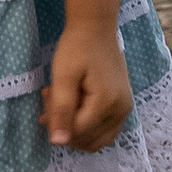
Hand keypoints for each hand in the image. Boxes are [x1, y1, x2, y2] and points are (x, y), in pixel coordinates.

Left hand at [41, 21, 133, 152]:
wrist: (96, 28)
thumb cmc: (77, 47)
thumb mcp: (63, 77)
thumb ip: (61, 110)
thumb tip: (58, 143)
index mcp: (107, 103)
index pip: (77, 132)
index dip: (57, 122)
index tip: (46, 97)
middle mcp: (121, 111)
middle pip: (87, 139)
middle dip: (64, 126)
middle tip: (51, 99)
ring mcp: (124, 110)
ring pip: (96, 140)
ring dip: (75, 129)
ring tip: (61, 103)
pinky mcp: (122, 107)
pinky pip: (104, 131)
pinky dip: (86, 126)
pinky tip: (73, 107)